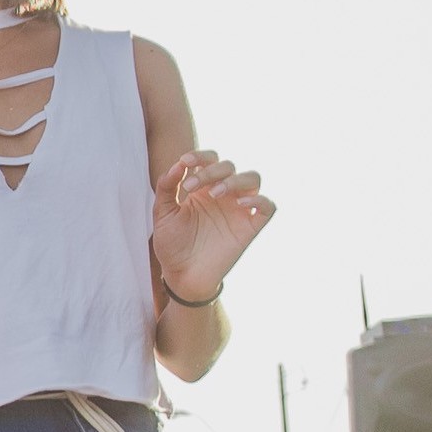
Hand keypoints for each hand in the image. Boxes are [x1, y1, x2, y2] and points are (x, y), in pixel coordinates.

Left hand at [150, 152, 273, 304]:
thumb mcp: (163, 214)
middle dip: (211, 170)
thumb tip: (177, 165)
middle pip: (229, 166)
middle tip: (192, 187)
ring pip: (253, 178)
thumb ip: (167, 187)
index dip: (200, 155)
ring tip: (215, 193)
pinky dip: (259, 200)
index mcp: (203, 188)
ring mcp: (238, 209)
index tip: (185, 162)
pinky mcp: (250, 227)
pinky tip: (241, 203)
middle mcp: (223, 195)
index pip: (210, 159)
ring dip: (234, 180)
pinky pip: (267, 206)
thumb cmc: (173, 245)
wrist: (182, 276)